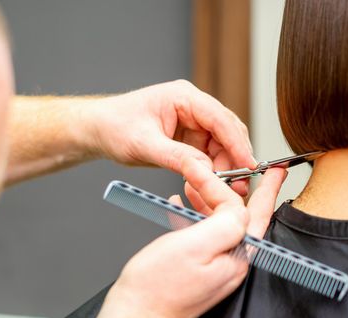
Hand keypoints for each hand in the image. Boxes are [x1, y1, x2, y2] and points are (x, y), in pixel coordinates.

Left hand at [83, 80, 255, 194]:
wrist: (98, 131)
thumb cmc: (115, 127)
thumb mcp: (144, 144)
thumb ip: (177, 157)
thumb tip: (207, 170)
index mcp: (184, 97)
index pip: (221, 119)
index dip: (238, 144)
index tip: (249, 166)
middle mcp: (193, 106)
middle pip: (227, 132)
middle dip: (235, 159)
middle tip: (238, 185)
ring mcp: (192, 122)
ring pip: (222, 145)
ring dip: (225, 167)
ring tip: (223, 189)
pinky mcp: (189, 137)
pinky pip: (210, 154)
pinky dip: (213, 170)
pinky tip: (208, 184)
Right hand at [83, 158, 285, 317]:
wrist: (136, 316)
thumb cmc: (157, 287)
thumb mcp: (194, 245)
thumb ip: (225, 224)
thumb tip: (240, 208)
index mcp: (236, 256)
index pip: (252, 213)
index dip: (258, 187)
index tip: (268, 170)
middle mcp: (231, 262)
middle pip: (239, 216)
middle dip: (231, 189)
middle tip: (239, 170)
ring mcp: (216, 266)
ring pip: (219, 223)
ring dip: (207, 200)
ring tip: (194, 184)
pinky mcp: (200, 268)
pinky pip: (202, 234)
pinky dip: (192, 216)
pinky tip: (178, 206)